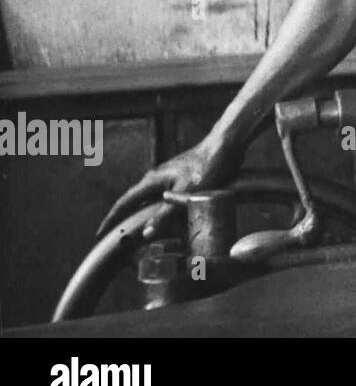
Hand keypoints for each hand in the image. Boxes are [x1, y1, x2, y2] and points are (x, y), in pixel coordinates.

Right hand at [96, 135, 240, 239]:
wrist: (226, 145)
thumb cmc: (207, 165)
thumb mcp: (186, 193)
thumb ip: (166, 213)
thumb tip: (146, 232)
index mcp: (151, 181)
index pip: (124, 203)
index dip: (111, 219)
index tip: (100, 234)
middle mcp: (156, 178)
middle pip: (135, 203)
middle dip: (126, 221)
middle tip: (122, 240)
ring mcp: (168, 177)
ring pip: (151, 202)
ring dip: (146, 217)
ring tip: (144, 235)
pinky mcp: (181, 178)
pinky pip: (165, 199)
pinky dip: (162, 212)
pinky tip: (170, 221)